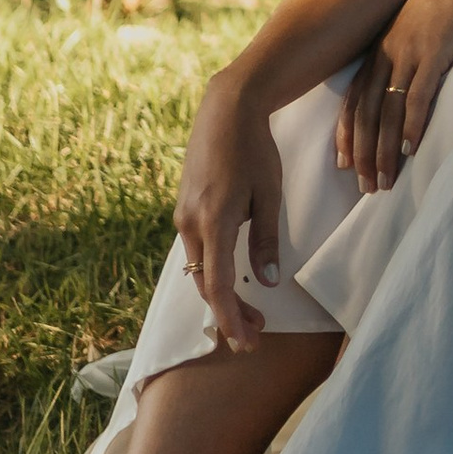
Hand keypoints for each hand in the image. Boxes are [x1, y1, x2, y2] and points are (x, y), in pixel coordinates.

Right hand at [173, 74, 285, 349]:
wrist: (226, 110)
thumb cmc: (255, 149)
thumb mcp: (269, 194)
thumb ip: (265, 239)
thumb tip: (265, 282)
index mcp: (214, 220)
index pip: (217, 285)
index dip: (230, 318)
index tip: (244, 343)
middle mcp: (190, 222)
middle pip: (206, 284)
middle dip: (229, 313)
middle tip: (257, 336)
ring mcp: (183, 216)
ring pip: (199, 270)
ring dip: (222, 294)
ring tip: (253, 314)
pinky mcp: (184, 209)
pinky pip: (197, 251)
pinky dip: (213, 272)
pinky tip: (233, 281)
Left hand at [336, 0, 452, 188]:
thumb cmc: (451, 3)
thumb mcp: (419, 28)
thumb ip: (407, 55)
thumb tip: (405, 87)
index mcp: (381, 48)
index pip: (354, 100)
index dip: (347, 134)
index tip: (344, 164)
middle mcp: (388, 52)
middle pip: (365, 112)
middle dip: (363, 154)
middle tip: (365, 188)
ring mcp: (410, 52)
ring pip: (386, 111)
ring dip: (383, 151)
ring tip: (384, 182)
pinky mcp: (435, 51)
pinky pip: (418, 94)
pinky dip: (411, 124)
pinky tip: (410, 150)